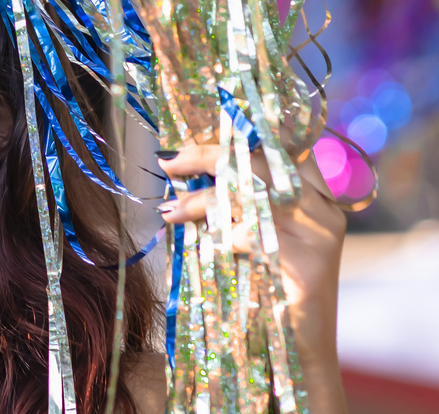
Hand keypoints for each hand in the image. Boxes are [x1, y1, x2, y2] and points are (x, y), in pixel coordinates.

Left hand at [157, 142, 348, 412]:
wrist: (296, 352)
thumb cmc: (266, 289)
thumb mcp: (250, 235)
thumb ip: (233, 202)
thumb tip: (181, 166)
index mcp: (314, 195)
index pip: (275, 148)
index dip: (230, 138)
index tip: (188, 140)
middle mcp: (322, 209)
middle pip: (259, 162)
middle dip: (207, 156)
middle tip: (168, 161)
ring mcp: (320, 235)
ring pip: (250, 195)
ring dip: (201, 200)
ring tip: (169, 210)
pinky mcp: (308, 264)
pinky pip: (251, 235)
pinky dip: (219, 235)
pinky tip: (200, 242)